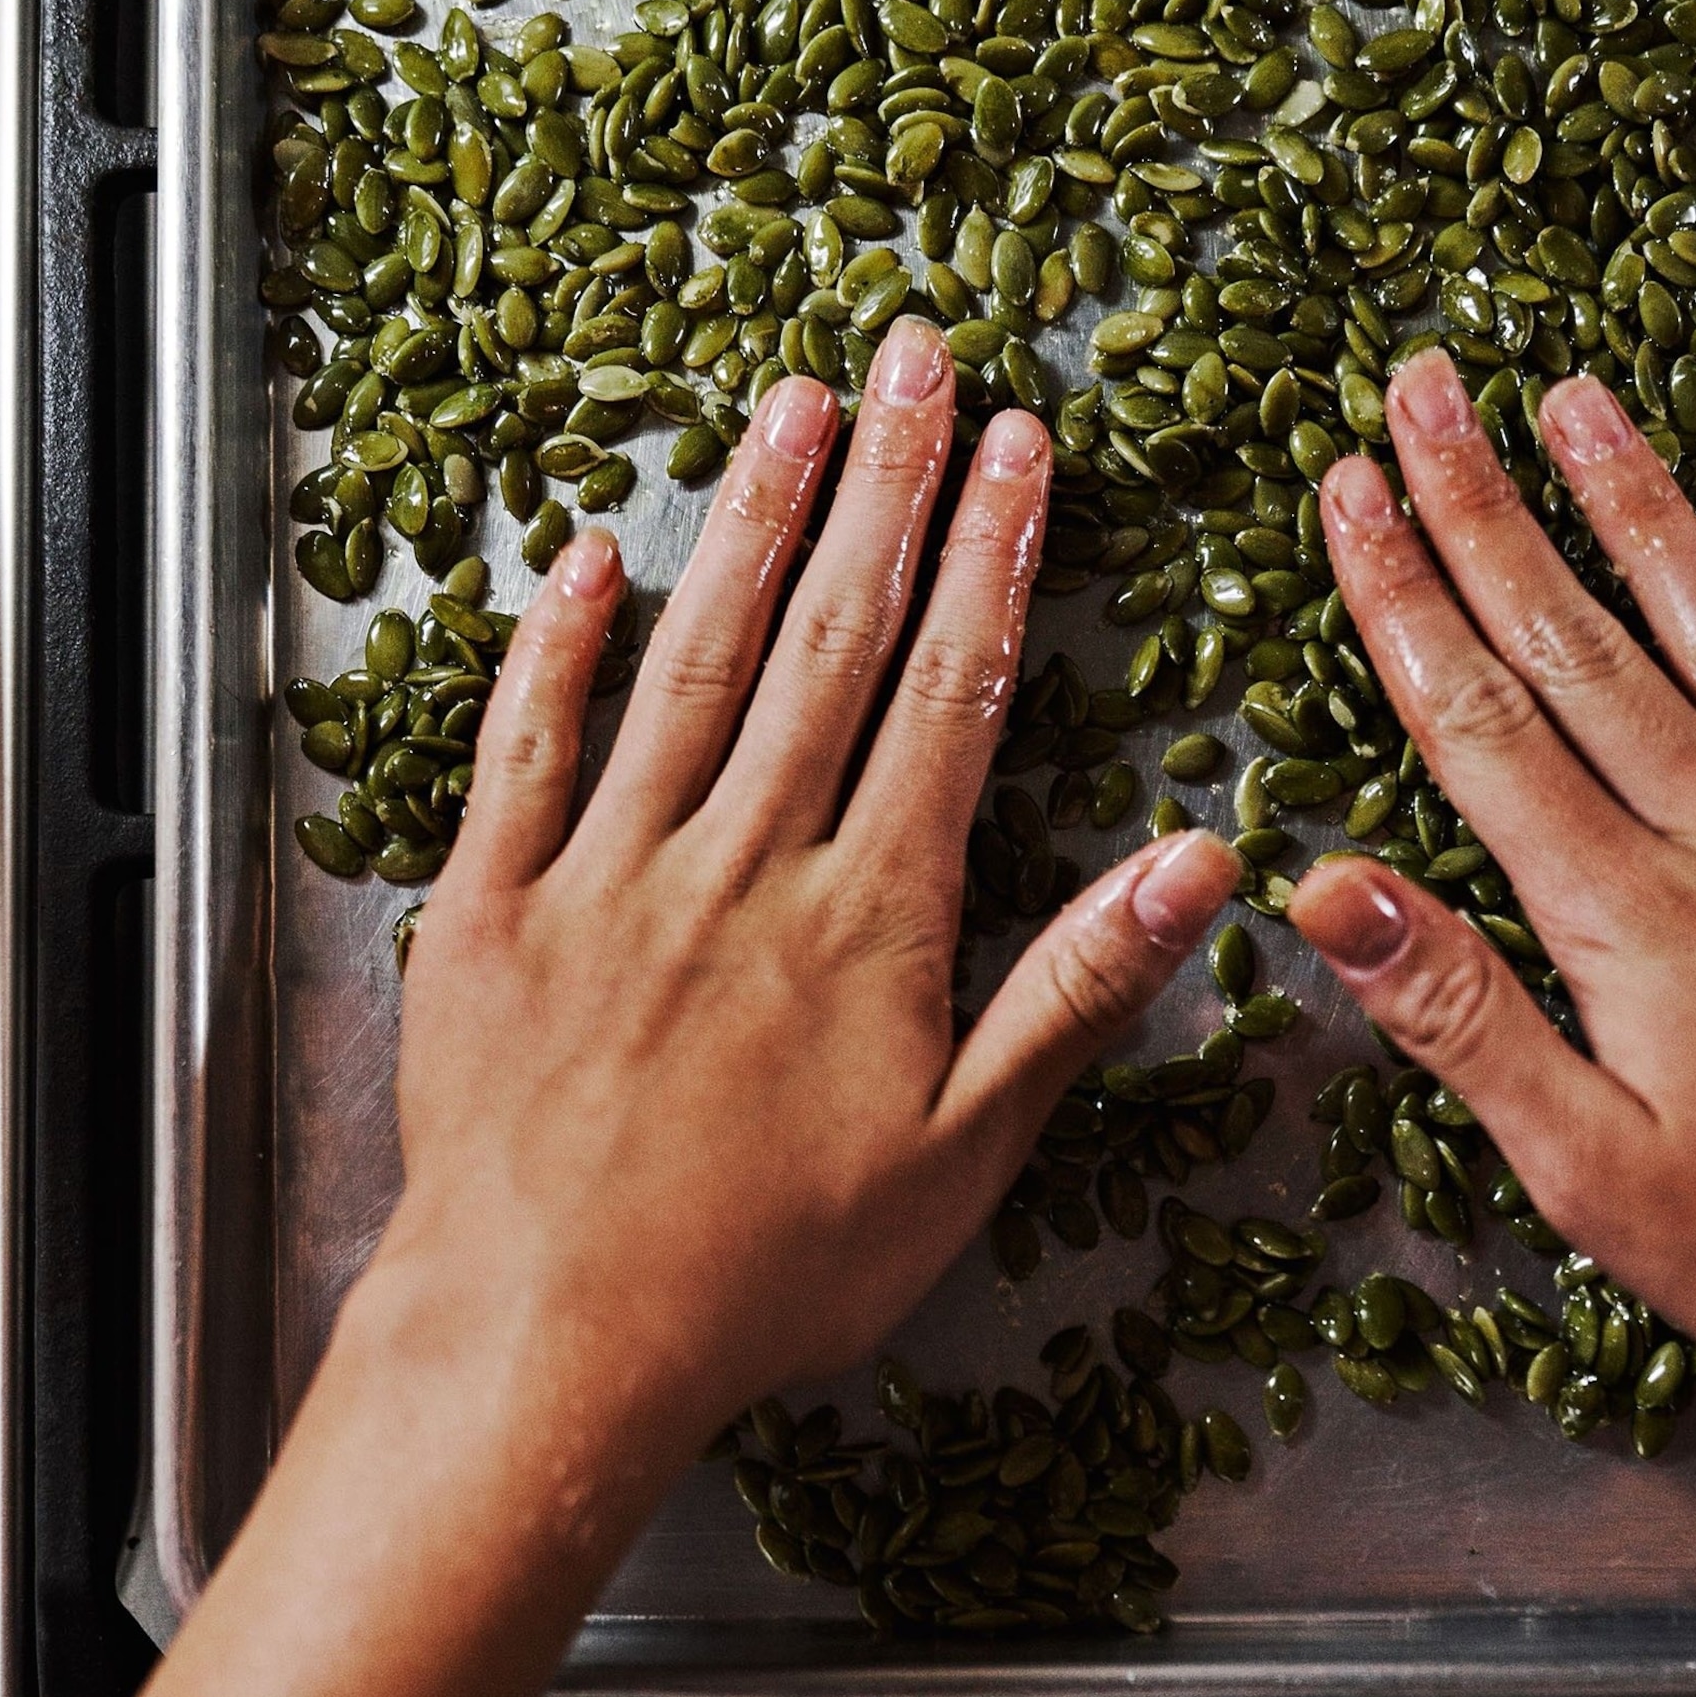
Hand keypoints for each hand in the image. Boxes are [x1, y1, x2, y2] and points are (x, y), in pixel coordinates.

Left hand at [387, 313, 1235, 1453]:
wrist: (549, 1340)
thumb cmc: (768, 1270)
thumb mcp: (963, 1156)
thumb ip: (1074, 992)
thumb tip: (1200, 862)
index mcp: (867, 913)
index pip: (946, 695)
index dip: (991, 559)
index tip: (1021, 447)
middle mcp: (743, 859)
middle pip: (830, 641)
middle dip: (888, 488)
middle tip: (921, 357)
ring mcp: (610, 868)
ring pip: (694, 662)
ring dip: (753, 522)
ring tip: (796, 403)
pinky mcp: (495, 902)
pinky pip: (524, 747)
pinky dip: (556, 645)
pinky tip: (591, 552)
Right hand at [1290, 346, 1695, 1407]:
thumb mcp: (1597, 1176)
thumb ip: (1463, 1017)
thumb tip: (1323, 889)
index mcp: (1632, 915)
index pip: (1483, 720)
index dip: (1403, 595)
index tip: (1346, 487)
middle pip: (1581, 641)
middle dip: (1488, 506)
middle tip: (1425, 385)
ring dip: (1642, 506)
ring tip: (1576, 398)